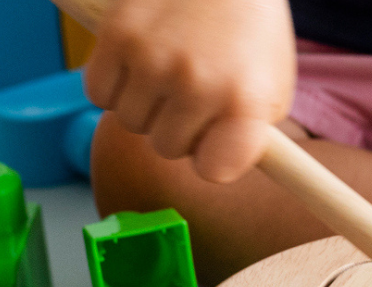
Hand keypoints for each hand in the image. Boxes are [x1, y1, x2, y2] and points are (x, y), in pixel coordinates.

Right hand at [81, 0, 295, 182]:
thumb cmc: (249, 29)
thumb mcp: (273, 83)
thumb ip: (250, 134)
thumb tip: (219, 171)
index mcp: (246, 100)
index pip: (216, 170)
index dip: (213, 158)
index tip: (215, 143)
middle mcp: (199, 84)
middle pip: (167, 149)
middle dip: (178, 128)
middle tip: (192, 94)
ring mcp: (154, 60)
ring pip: (129, 123)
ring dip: (145, 105)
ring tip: (169, 70)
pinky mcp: (116, 36)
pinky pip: (99, 93)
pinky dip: (114, 84)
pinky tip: (140, 60)